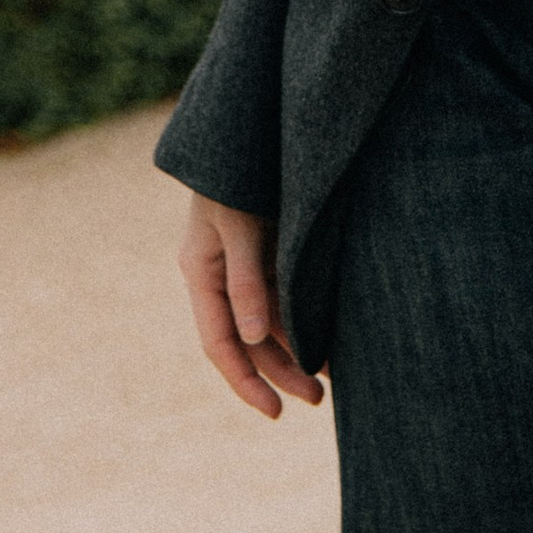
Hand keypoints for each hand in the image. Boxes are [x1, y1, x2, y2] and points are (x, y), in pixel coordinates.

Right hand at [179, 191, 323, 418]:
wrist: (254, 120)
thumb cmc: (238, 170)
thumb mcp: (238, 223)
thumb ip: (245, 280)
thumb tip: (255, 339)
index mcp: (200, 271)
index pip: (220, 343)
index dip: (245, 381)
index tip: (274, 412)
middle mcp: (221, 275)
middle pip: (249, 340)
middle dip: (280, 372)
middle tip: (317, 401)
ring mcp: (247, 263)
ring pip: (270, 322)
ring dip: (297, 350)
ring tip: (331, 380)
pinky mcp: (271, 249)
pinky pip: (286, 296)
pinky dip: (305, 319)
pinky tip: (332, 337)